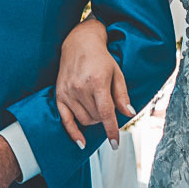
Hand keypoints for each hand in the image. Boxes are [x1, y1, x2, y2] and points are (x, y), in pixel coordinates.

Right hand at [56, 18, 132, 149]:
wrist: (79, 43)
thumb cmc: (101, 58)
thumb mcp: (117, 73)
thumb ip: (122, 95)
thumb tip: (129, 114)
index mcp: (97, 82)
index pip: (105, 113)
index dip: (111, 130)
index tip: (115, 144)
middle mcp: (80, 88)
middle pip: (95, 117)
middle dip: (104, 117)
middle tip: (107, 105)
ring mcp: (68, 92)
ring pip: (84, 120)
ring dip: (93, 120)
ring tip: (97, 108)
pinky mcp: (59, 95)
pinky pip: (65, 120)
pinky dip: (73, 133)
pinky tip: (81, 142)